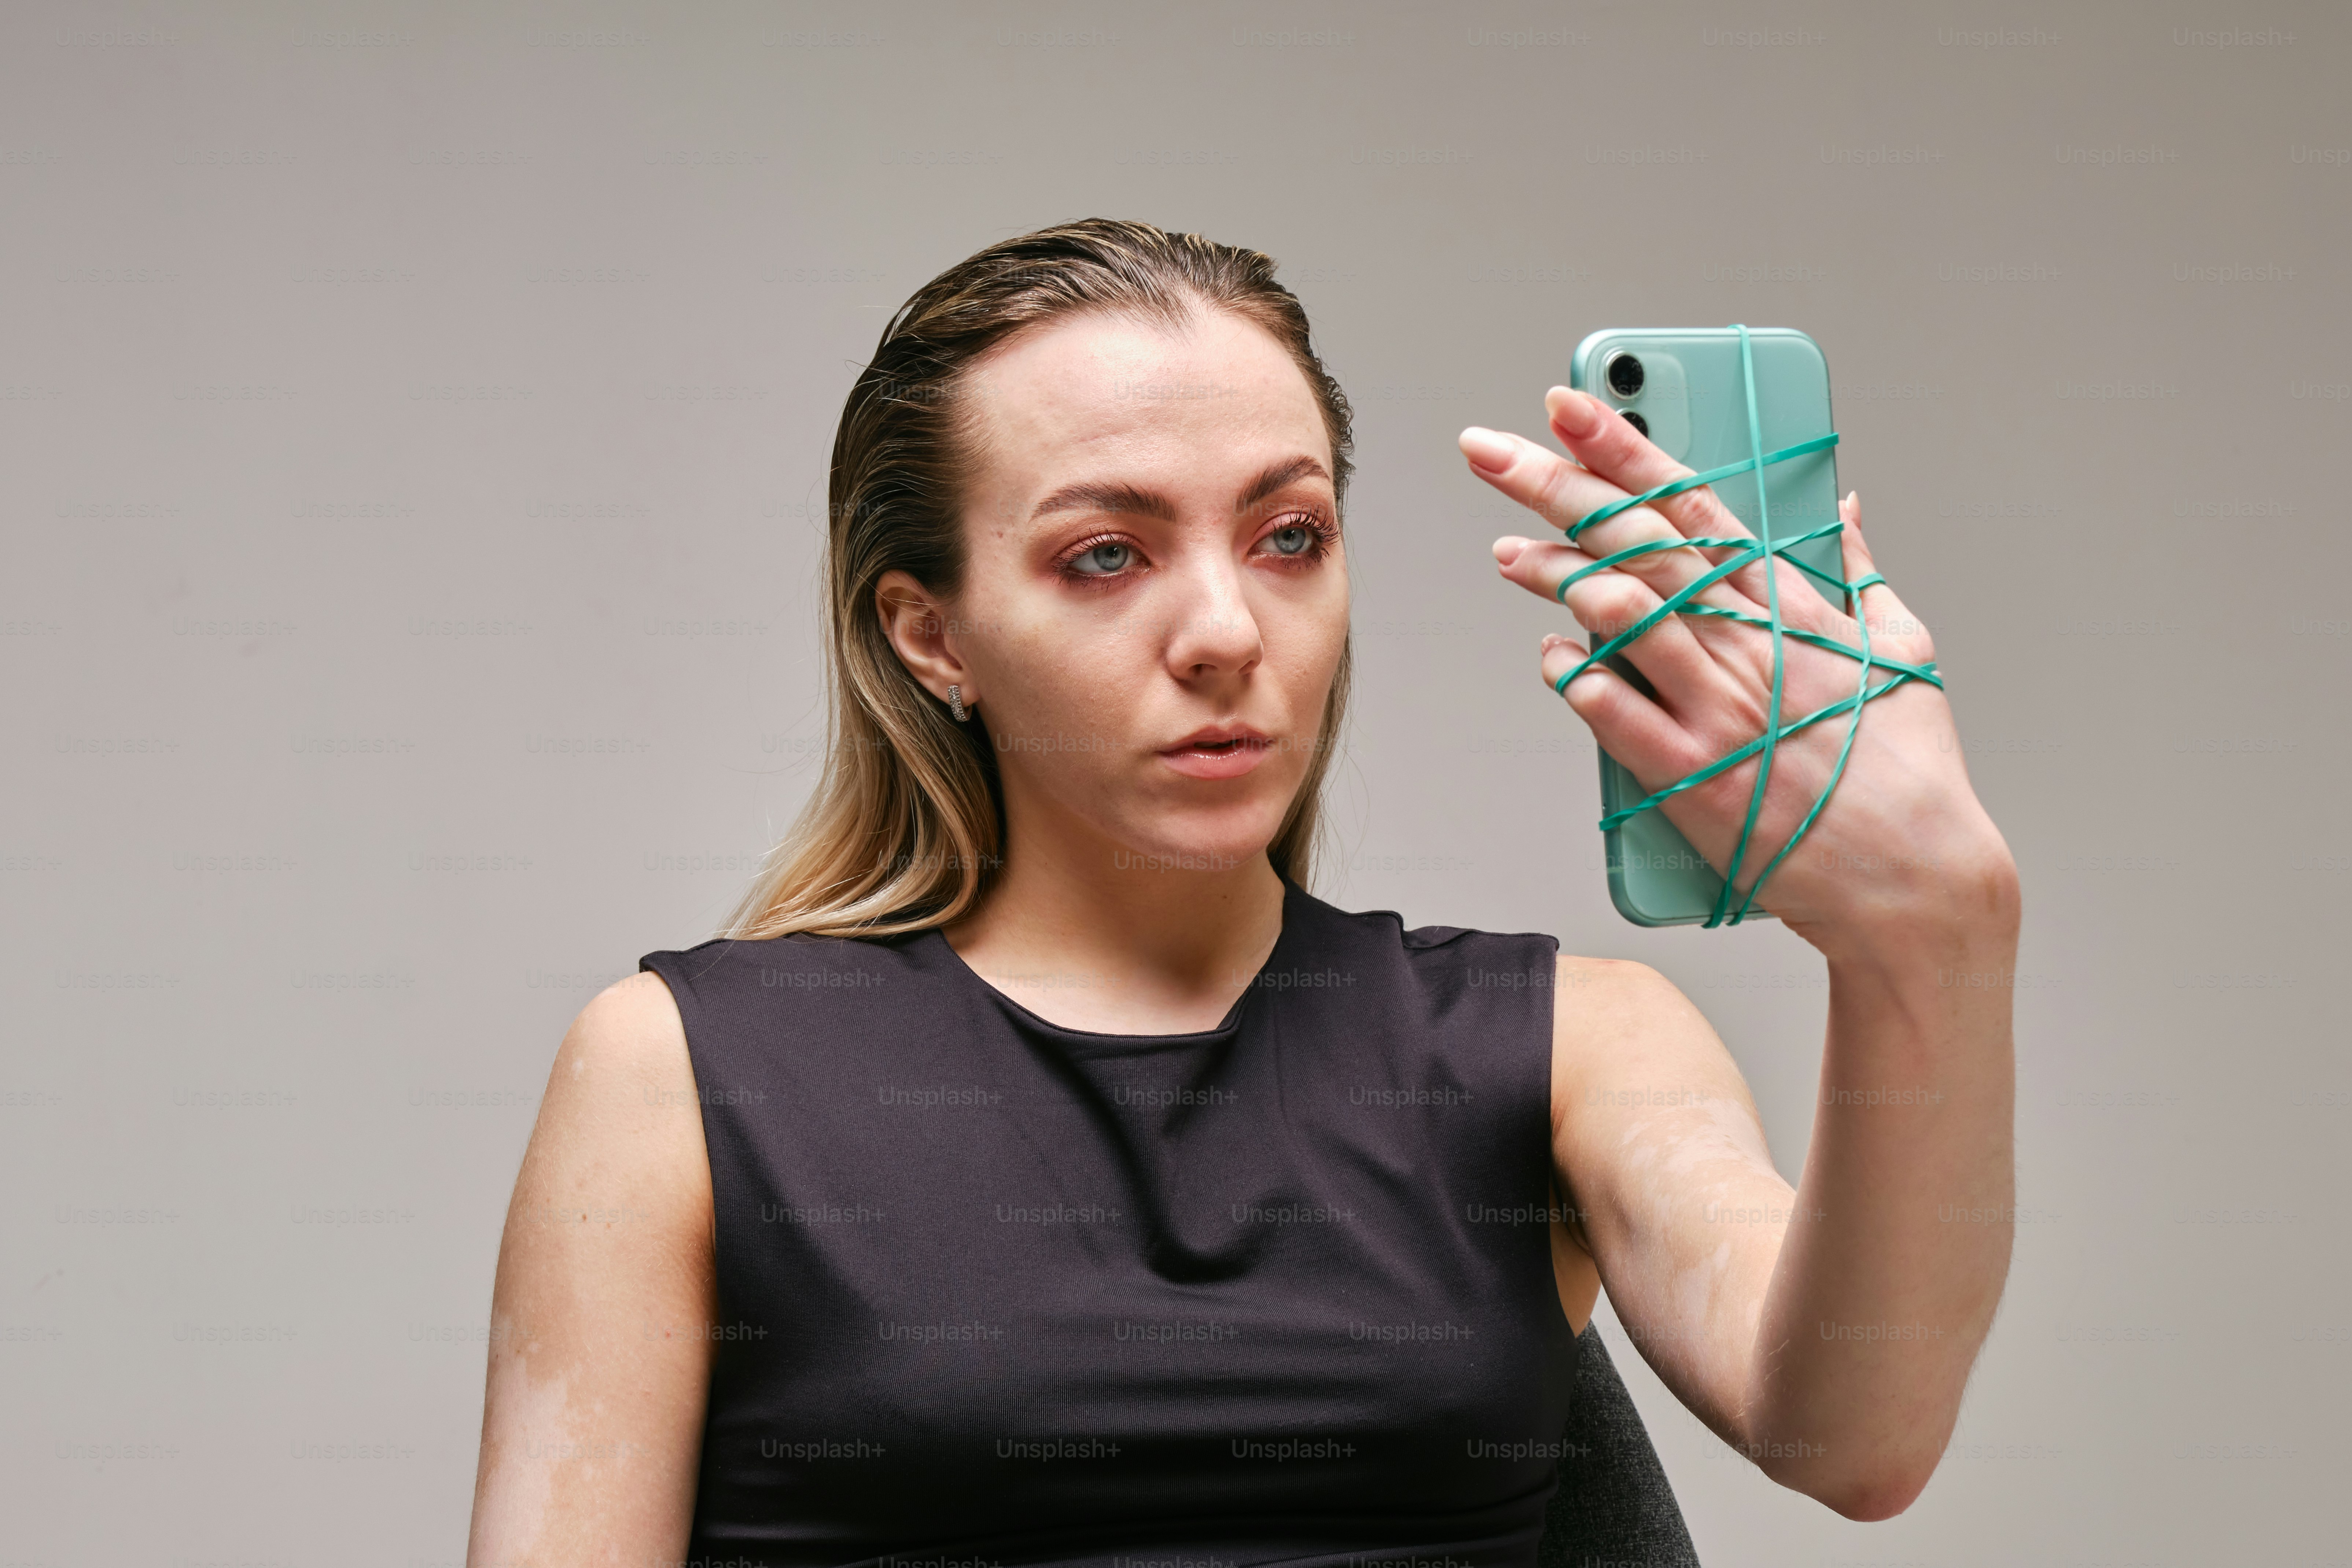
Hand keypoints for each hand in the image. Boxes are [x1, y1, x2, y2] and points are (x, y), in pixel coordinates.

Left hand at [1461, 386, 2016, 948]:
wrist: (1915, 878)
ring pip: (1618, 615)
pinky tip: (1549, 659)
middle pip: (1636, 542)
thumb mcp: (1902, 650)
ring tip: (1506, 552)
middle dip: (1557, 486)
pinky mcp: (1692, 776)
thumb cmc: (1908, 770)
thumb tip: (1847, 509)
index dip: (1624, 448)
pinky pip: (1611, 712)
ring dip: (1553, 576)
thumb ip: (1862, 572)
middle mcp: (1747, 645)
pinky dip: (1572, 679)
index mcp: (1791, 606)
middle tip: (1491, 450)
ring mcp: (1718, 709)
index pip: (1691, 505)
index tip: (1569, 404)